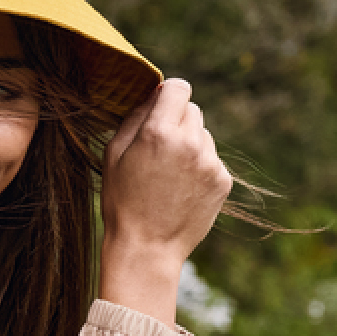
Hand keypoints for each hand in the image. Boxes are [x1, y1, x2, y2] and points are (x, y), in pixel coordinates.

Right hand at [99, 79, 232, 324]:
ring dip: (189, 144)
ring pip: (203, 135)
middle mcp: (190, 142)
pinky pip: (212, 159)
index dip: (168, 93)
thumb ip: (134, 118)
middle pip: (191, 110)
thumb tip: (152, 96)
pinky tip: (181, 189)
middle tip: (159, 148)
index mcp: (159, 132)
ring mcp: (210, 162)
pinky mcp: (223, 181)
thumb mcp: (113, 155)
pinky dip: (199, 167)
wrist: (147, 247)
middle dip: (176, 120)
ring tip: (168, 175)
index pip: (178, 87)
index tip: (160, 105)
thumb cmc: (122, 201)